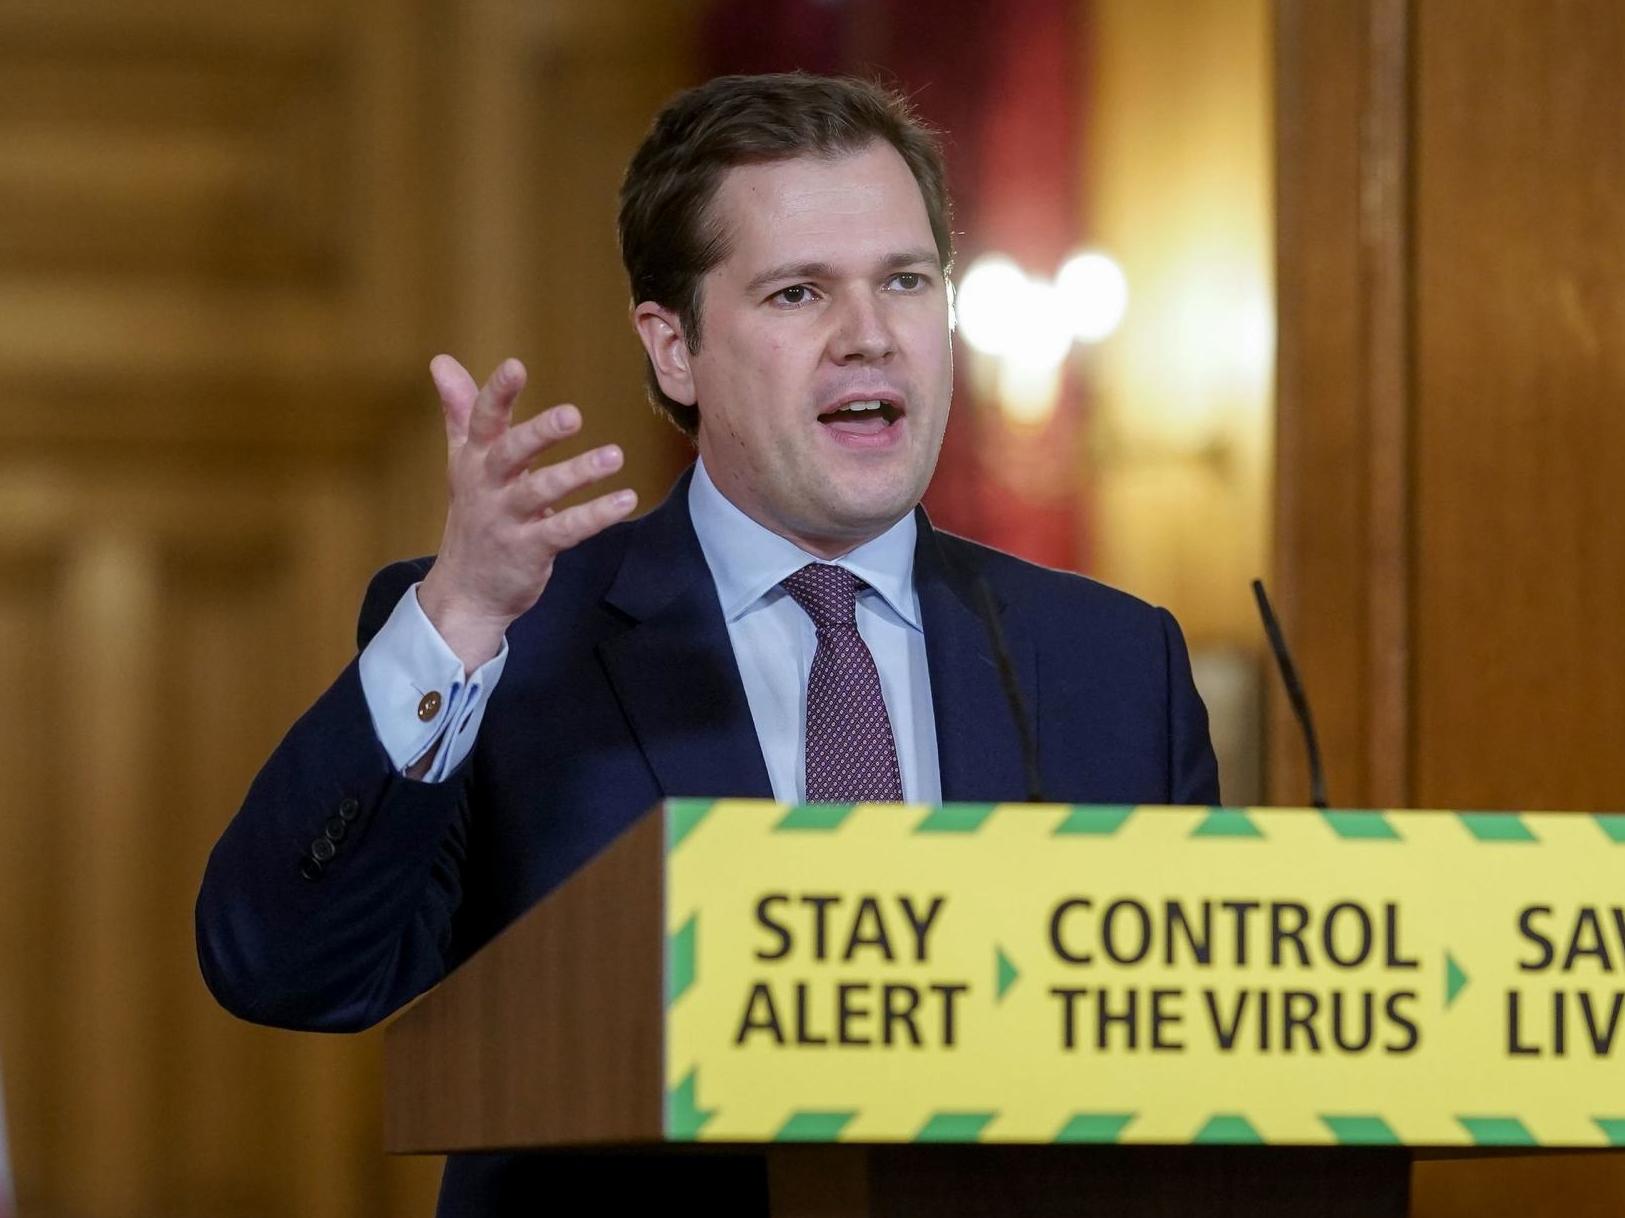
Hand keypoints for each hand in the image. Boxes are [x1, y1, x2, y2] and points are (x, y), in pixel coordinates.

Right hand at [416, 355, 637, 669]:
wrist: (465, 592)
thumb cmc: (474, 517)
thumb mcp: (462, 462)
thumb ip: (459, 411)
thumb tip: (442, 361)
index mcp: (474, 460)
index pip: (482, 420)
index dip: (497, 393)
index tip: (515, 366)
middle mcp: (487, 486)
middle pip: (510, 453)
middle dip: (539, 433)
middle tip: (574, 415)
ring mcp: (507, 520)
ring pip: (540, 492)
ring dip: (578, 474)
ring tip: (614, 456)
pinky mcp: (529, 550)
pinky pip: (564, 530)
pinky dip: (595, 516)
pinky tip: (624, 500)